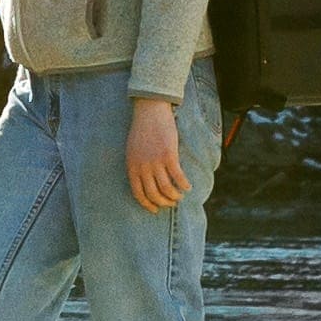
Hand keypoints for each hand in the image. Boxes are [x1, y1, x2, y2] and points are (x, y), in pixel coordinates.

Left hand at [127, 95, 187, 210]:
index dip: (147, 204)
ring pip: (167, 189)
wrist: (149, 111)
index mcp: (132, 166)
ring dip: (175, 196)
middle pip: (154, 194)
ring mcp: (156, 162)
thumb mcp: (132, 150)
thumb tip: (146, 182)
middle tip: (171, 203)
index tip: (155, 210)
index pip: (138, 193)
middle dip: (164, 202)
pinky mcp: (169, 155)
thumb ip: (137, 166)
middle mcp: (143, 167)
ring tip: (180, 196)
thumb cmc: (142, 130)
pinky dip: (184, 185)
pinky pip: (178, 177)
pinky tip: (188, 187)